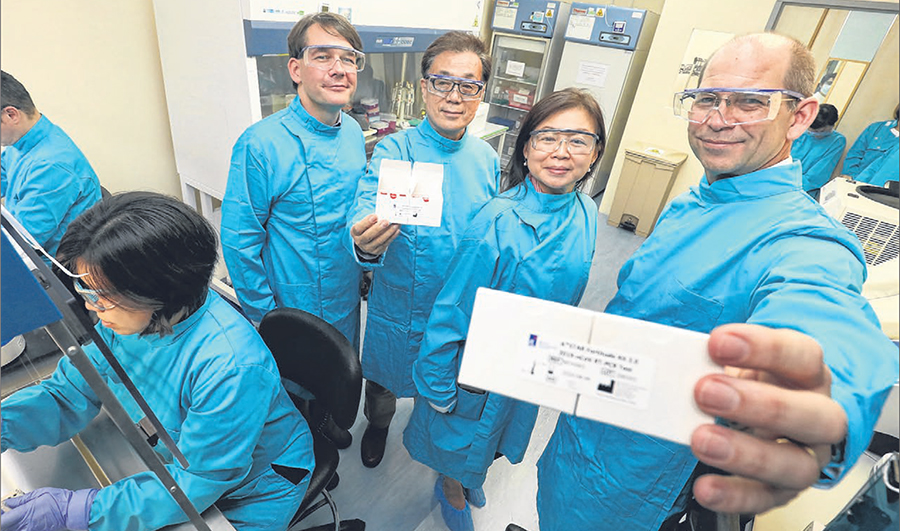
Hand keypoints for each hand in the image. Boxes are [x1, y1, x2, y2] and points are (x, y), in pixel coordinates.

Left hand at [1, 488, 96, 530]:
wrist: (72, 510)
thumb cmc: (60, 500)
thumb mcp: (39, 493)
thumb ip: (22, 500)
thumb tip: (9, 503)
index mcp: (25, 512)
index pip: (2, 520)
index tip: (0, 510)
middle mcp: (26, 524)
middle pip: (6, 528)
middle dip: (4, 521)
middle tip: (4, 514)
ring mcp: (31, 530)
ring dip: (11, 526)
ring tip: (13, 518)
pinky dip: (20, 527)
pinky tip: (22, 522)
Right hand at [350, 215, 399, 256]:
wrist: (366, 241)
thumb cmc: (367, 227)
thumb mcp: (365, 223)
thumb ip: (372, 219)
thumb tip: (384, 214)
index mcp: (355, 232)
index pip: (358, 228)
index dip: (366, 222)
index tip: (375, 216)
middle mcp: (360, 241)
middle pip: (368, 236)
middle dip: (378, 228)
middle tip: (386, 221)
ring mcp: (368, 248)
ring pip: (378, 241)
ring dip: (388, 232)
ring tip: (395, 225)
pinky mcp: (377, 251)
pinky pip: (385, 244)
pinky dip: (392, 237)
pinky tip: (397, 230)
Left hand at [690, 324, 845, 513]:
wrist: (763, 415)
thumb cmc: (750, 381)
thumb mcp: (738, 362)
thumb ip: (712, 359)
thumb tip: (671, 355)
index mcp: (808, 375)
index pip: (803, 355)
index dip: (763, 348)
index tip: (717, 342)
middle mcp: (818, 417)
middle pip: (812, 415)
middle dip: (756, 403)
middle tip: (705, 392)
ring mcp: (805, 458)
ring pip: (796, 465)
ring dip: (746, 454)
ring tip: (701, 439)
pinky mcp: (783, 490)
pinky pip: (766, 500)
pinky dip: (734, 495)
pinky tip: (705, 487)